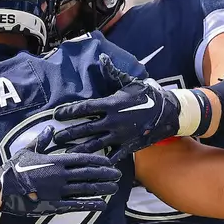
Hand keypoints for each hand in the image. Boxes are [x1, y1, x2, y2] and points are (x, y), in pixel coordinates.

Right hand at [0, 137, 121, 215]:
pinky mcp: (54, 205)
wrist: (2, 188)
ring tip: (114, 188)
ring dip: (102, 188)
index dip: (98, 160)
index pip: (82, 159)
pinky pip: (76, 205)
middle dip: (105, 174)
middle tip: (118, 174)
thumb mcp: (27, 151)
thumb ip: (41, 141)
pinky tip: (102, 204)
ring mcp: (58, 191)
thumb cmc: (13, 169)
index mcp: (55, 161)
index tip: (109, 161)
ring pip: (85, 189)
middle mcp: (60, 176)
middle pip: (88, 174)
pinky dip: (90, 204)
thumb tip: (50, 129)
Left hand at [51, 54, 183, 155]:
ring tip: (66, 154)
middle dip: (68, 134)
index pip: (84, 108)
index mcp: (111, 104)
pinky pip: (112, 156)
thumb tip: (102, 58)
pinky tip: (89, 165)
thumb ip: (113, 73)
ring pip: (94, 145)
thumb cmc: (146, 95)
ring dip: (79, 150)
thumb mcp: (130, 82)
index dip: (68, 111)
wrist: (168, 112)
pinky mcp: (128, 146)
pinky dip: (101, 161)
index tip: (56, 114)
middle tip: (55, 138)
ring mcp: (120, 136)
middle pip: (85, 129)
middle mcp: (113, 121)